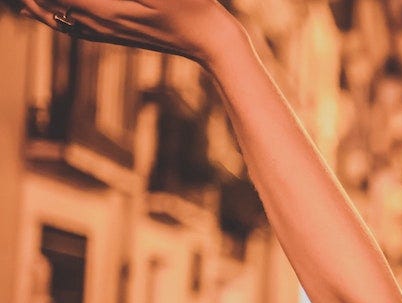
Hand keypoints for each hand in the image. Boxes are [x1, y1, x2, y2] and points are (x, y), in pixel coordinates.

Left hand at [17, 0, 244, 65]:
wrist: (209, 40)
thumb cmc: (192, 7)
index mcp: (103, 10)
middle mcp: (97, 24)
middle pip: (44, 5)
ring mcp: (104, 33)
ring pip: (51, 17)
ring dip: (33, 3)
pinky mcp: (111, 35)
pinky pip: (67, 27)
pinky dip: (48, 15)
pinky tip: (42, 10)